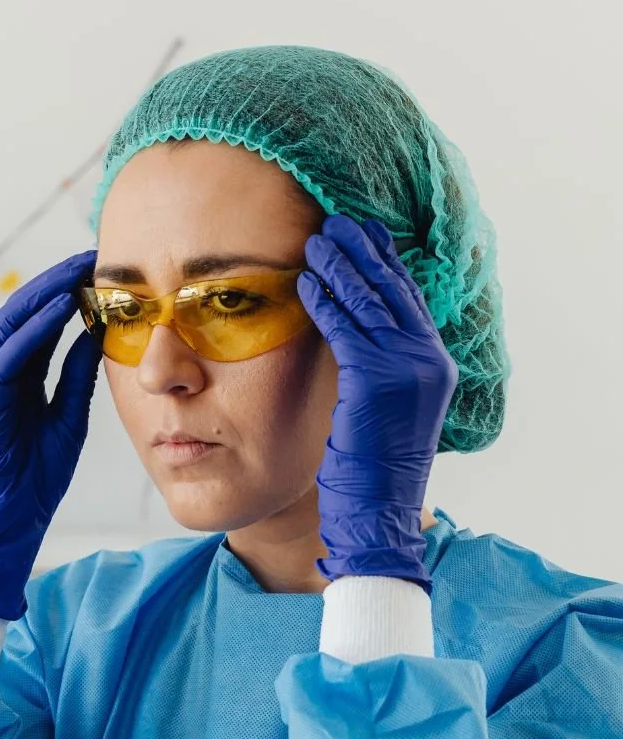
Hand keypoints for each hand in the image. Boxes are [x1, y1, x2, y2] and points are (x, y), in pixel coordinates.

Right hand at [0, 251, 100, 619]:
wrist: (8, 523)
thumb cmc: (34, 478)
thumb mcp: (69, 417)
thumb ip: (77, 376)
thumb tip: (99, 336)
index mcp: (21, 376)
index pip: (44, 322)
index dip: (72, 293)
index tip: (105, 272)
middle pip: (27, 311)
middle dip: (59, 280)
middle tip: (93, 255)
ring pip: (13, 322)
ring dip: (46, 293)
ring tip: (78, 269)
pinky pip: (7, 354)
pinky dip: (33, 328)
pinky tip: (60, 308)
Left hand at [298, 215, 457, 590]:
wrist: (378, 514)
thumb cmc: (372, 471)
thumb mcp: (381, 413)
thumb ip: (378, 373)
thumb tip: (352, 341)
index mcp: (432, 366)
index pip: (407, 302)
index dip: (385, 265)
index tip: (365, 237)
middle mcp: (427, 361)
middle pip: (393, 292)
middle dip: (363, 254)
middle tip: (336, 224)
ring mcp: (408, 369)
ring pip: (371, 303)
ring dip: (341, 268)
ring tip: (316, 241)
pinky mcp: (378, 380)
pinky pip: (347, 329)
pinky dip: (326, 302)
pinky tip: (306, 283)